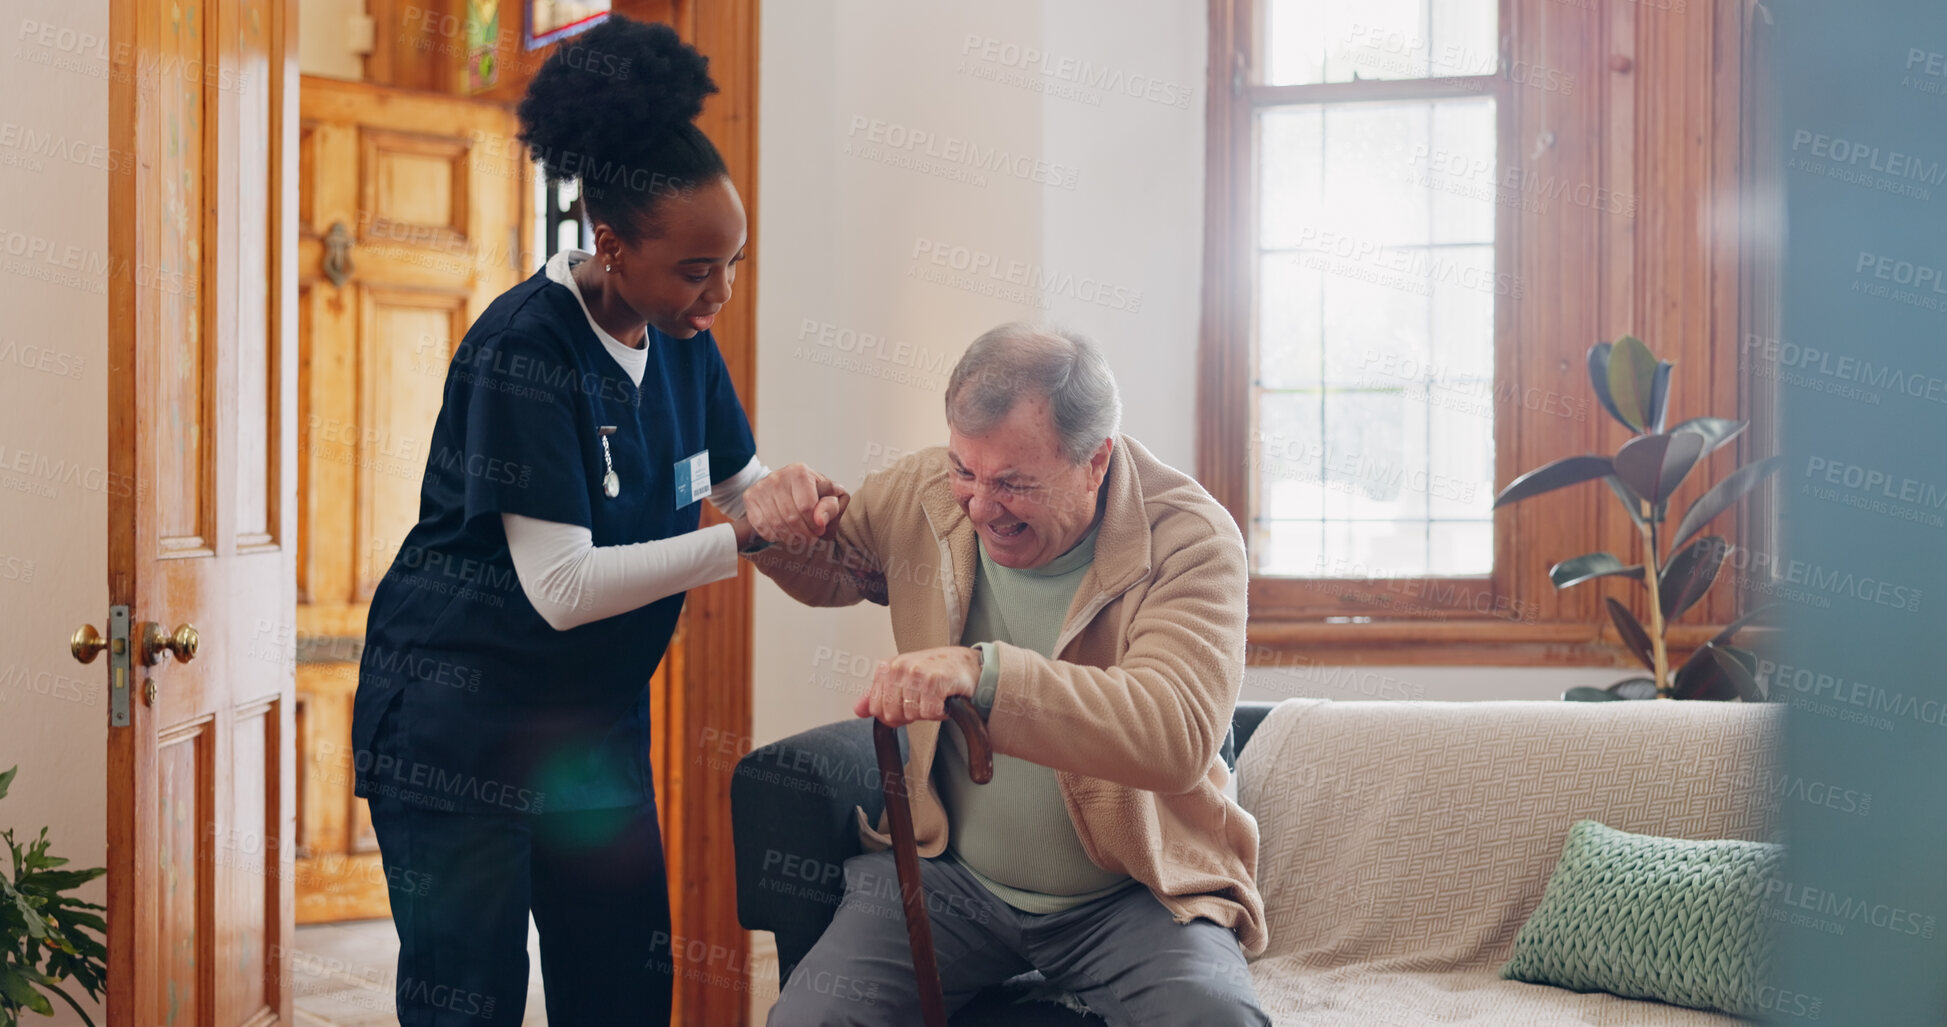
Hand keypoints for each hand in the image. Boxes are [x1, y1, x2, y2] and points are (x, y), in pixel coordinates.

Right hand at [743, 463, 849, 548]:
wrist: (791, 488)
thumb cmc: (814, 494)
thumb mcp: (831, 497)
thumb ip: (831, 507)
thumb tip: (819, 521)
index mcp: (800, 472)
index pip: (807, 507)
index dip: (814, 525)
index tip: (819, 530)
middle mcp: (778, 476)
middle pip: (791, 517)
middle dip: (803, 534)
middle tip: (809, 538)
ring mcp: (762, 486)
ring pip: (776, 524)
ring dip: (790, 537)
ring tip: (798, 538)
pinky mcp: (750, 497)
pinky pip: (761, 526)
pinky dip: (774, 536)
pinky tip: (783, 533)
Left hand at [856, 646, 980, 726]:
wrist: (967, 663)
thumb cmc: (936, 671)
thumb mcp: (903, 680)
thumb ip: (879, 695)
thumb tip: (858, 710)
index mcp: (887, 668)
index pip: (876, 708)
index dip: (894, 714)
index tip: (909, 704)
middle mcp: (899, 667)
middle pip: (892, 714)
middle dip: (911, 715)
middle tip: (925, 701)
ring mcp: (915, 673)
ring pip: (911, 715)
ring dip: (928, 712)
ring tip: (936, 697)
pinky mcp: (934, 681)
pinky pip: (929, 713)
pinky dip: (940, 713)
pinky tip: (945, 700)